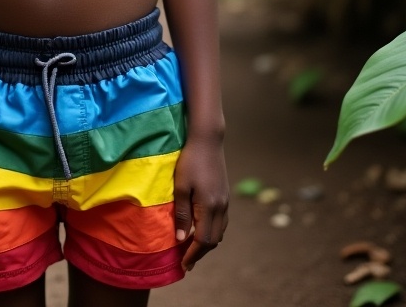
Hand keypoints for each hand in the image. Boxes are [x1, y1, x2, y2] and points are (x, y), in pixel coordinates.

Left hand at [173, 134, 228, 272]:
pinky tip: (202, 229)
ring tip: (192, 248)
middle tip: (186, 261)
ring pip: (220, 232)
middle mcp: (221, 207)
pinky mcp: (225, 195)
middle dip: (200, 253)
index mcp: (209, 207)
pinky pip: (222, 221)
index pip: (203, 240)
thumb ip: (182, 214)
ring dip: (207, 243)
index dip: (192, 255)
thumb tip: (181, 240)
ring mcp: (225, 201)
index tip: (183, 265)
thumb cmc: (190, 160)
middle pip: (213, 240)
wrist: (207, 140)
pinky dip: (212, 231)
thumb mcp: (180, 186)